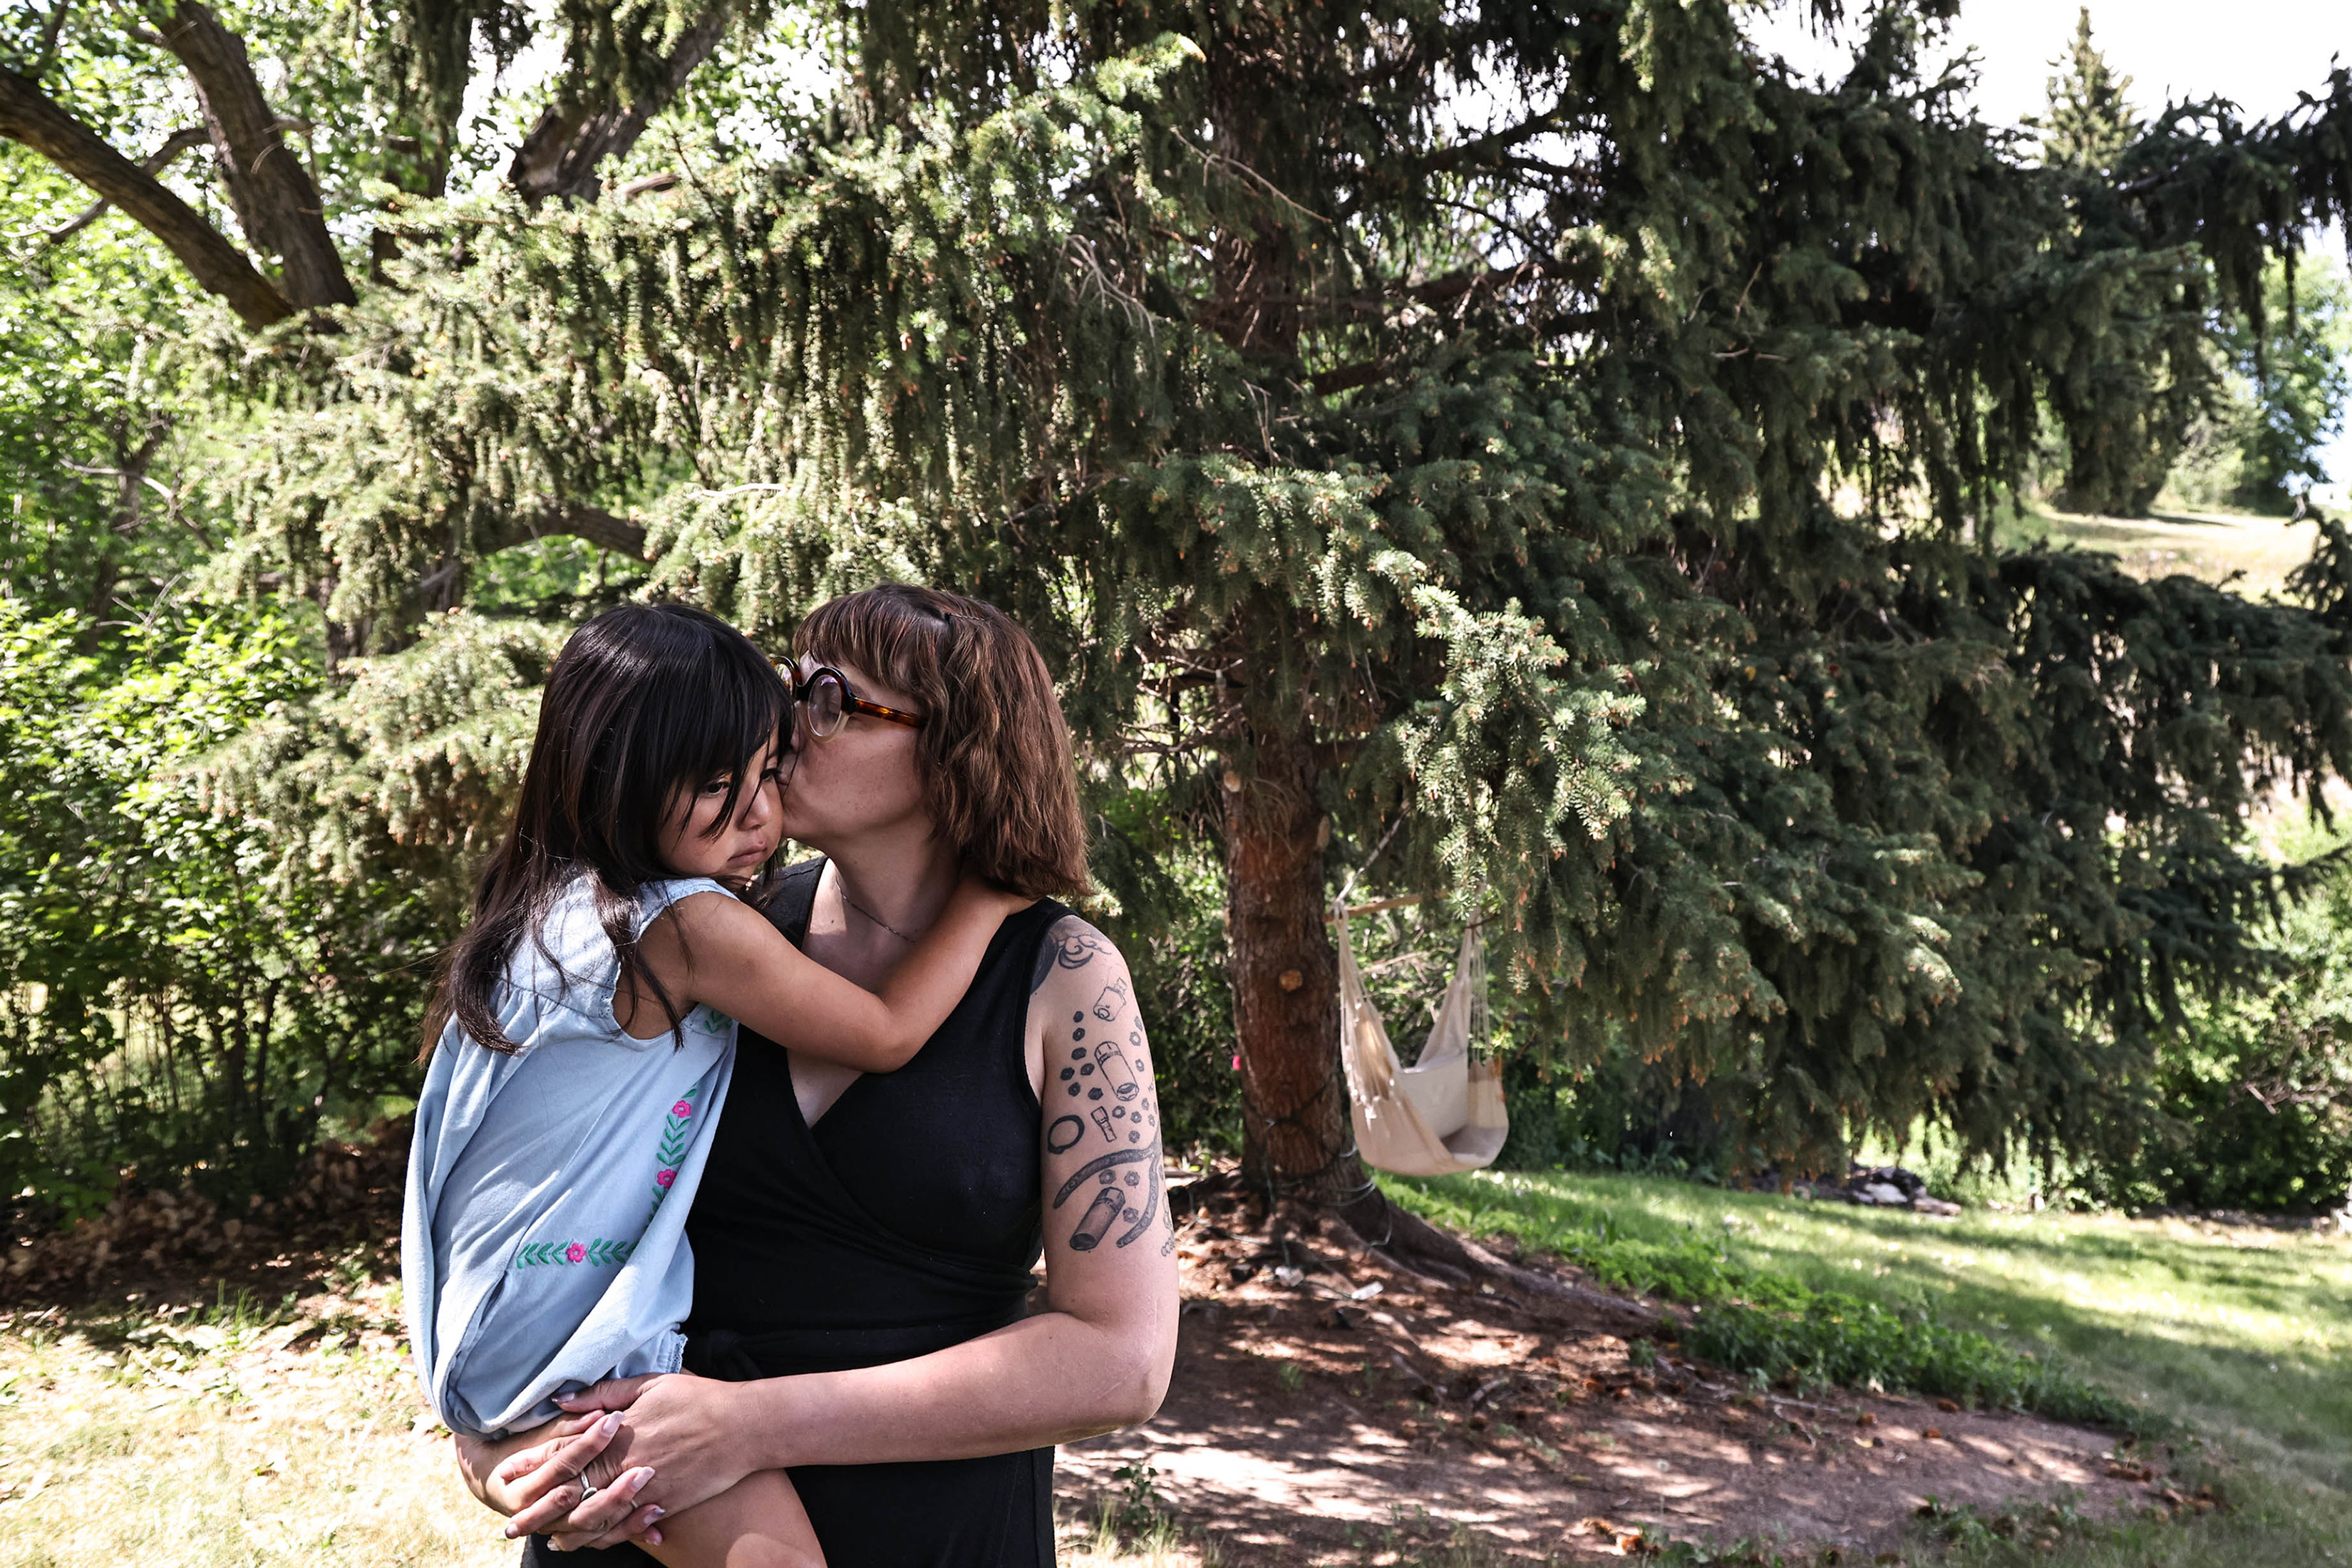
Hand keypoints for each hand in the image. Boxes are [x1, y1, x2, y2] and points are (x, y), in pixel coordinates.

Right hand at [467, 1410, 665, 1547]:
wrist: (511, 1488)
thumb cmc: (532, 1450)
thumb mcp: (544, 1433)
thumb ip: (570, 1425)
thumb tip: (598, 1414)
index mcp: (523, 1482)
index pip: (560, 1463)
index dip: (588, 1442)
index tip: (617, 1419)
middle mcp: (535, 1511)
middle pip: (574, 1500)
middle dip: (610, 1486)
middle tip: (644, 1468)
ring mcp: (557, 1527)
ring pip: (589, 1523)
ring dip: (620, 1505)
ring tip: (648, 1484)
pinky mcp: (578, 1536)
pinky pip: (603, 1539)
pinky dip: (630, 1528)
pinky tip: (655, 1511)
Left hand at [518, 1372, 753, 1545]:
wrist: (744, 1427)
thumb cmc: (699, 1399)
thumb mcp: (651, 1384)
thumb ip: (604, 1393)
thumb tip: (564, 1400)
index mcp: (618, 1435)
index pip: (565, 1453)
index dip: (534, 1464)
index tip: (508, 1472)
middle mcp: (626, 1466)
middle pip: (572, 1493)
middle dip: (538, 1508)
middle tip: (511, 1520)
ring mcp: (645, 1490)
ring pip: (596, 1518)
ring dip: (566, 1532)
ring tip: (542, 1540)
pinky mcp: (665, 1505)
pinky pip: (629, 1527)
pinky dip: (605, 1538)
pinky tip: (590, 1543)